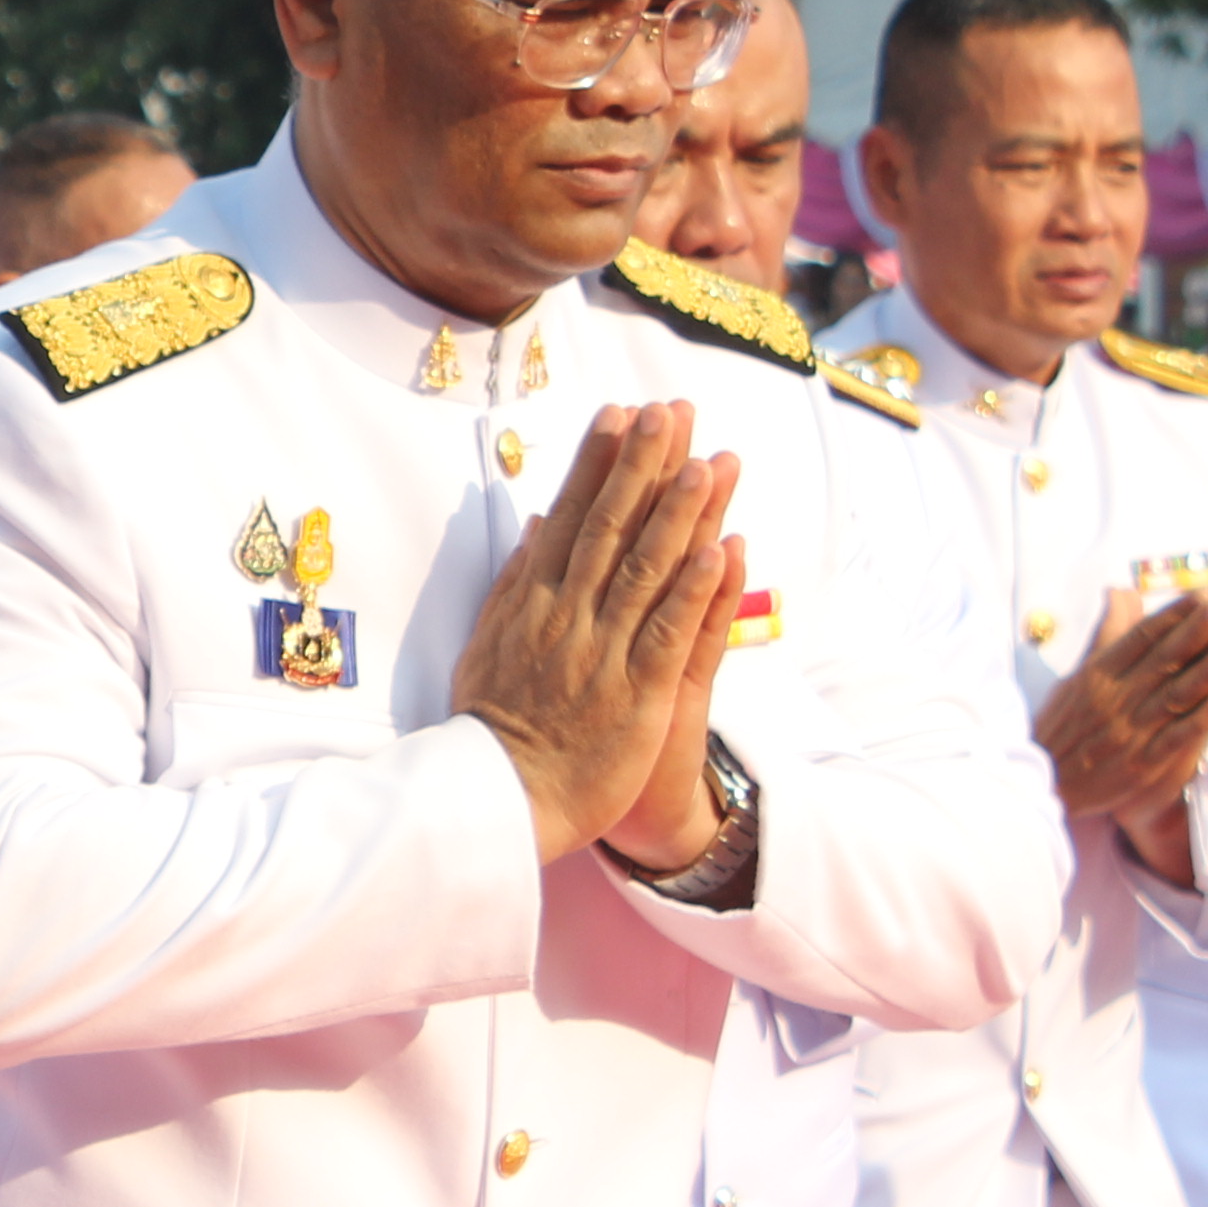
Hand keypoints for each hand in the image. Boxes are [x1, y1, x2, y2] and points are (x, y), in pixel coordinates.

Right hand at [448, 404, 747, 866]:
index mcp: (533, 600)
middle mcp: (567, 615)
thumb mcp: (489, 641)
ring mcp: (602, 651)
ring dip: (677, 513)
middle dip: (643, 465)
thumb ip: (517, 579)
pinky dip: (693, 590)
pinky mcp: (635, 692)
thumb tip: (540, 522)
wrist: (502, 795)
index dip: (598, 462)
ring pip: (644, 570)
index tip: (622, 413)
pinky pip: (667, 631)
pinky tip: (718, 549)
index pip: (571, 516)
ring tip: (706, 461)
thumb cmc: (495, 722)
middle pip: (610, 528)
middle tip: (671, 411)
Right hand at [1034, 583, 1207, 830]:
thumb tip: (1122, 592)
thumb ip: (1107, 636)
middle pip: (1164, 658)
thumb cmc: (1062, 727)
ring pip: (1176, 693)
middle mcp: (1115, 699)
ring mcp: (1129, 732)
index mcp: (1098, 674)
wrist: (1044, 783)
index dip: (1176, 614)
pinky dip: (1200, 717)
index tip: (1206, 593)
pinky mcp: (1141, 764)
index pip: (1142, 637)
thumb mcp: (1076, 676)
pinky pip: (1175, 737)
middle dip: (1200, 629)